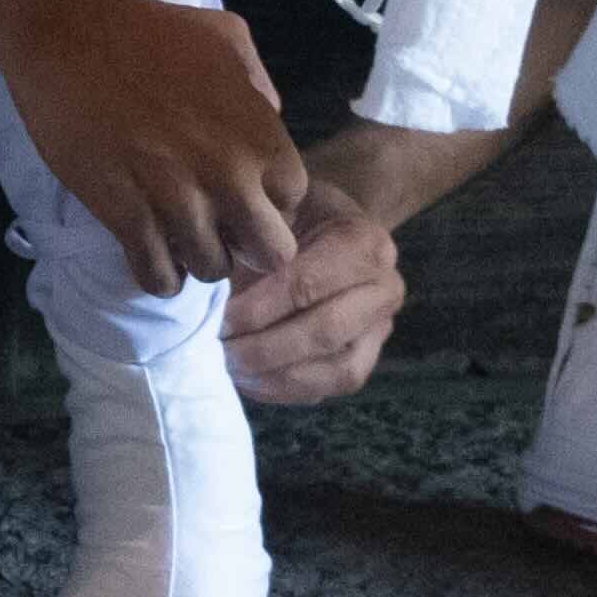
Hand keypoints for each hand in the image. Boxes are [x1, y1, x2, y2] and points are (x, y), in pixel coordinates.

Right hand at [0, 0, 313, 292]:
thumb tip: (269, 123)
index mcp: (259, 134)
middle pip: (269, 252)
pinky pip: (158, 276)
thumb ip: (259, 85)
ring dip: (198, 258)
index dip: (270, 201)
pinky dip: (158, 274)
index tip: (244, 197)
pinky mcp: (125, 216)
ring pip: (211, 269)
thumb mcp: (226, 38)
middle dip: (249, 246)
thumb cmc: (148, 30)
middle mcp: (229, 175)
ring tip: (179, 238)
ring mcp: (176, 200)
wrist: (66, 34)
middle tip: (221, 230)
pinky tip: (150, 253)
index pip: (293, 200)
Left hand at [223, 177, 412, 405]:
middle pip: (324, 332)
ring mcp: (379, 330)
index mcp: (366, 243)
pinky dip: (281, 391)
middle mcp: (385, 289)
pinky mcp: (363, 360)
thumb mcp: (273, 206)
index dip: (257, 309)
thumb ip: (251, 234)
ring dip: (273, 376)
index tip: (215, 320)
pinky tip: (243, 379)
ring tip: (225, 369)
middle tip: (214, 351)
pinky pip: (327, 389)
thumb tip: (211, 281)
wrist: (324, 227)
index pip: (307, 285)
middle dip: (262, 349)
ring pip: (334, 371)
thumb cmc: (290, 216)